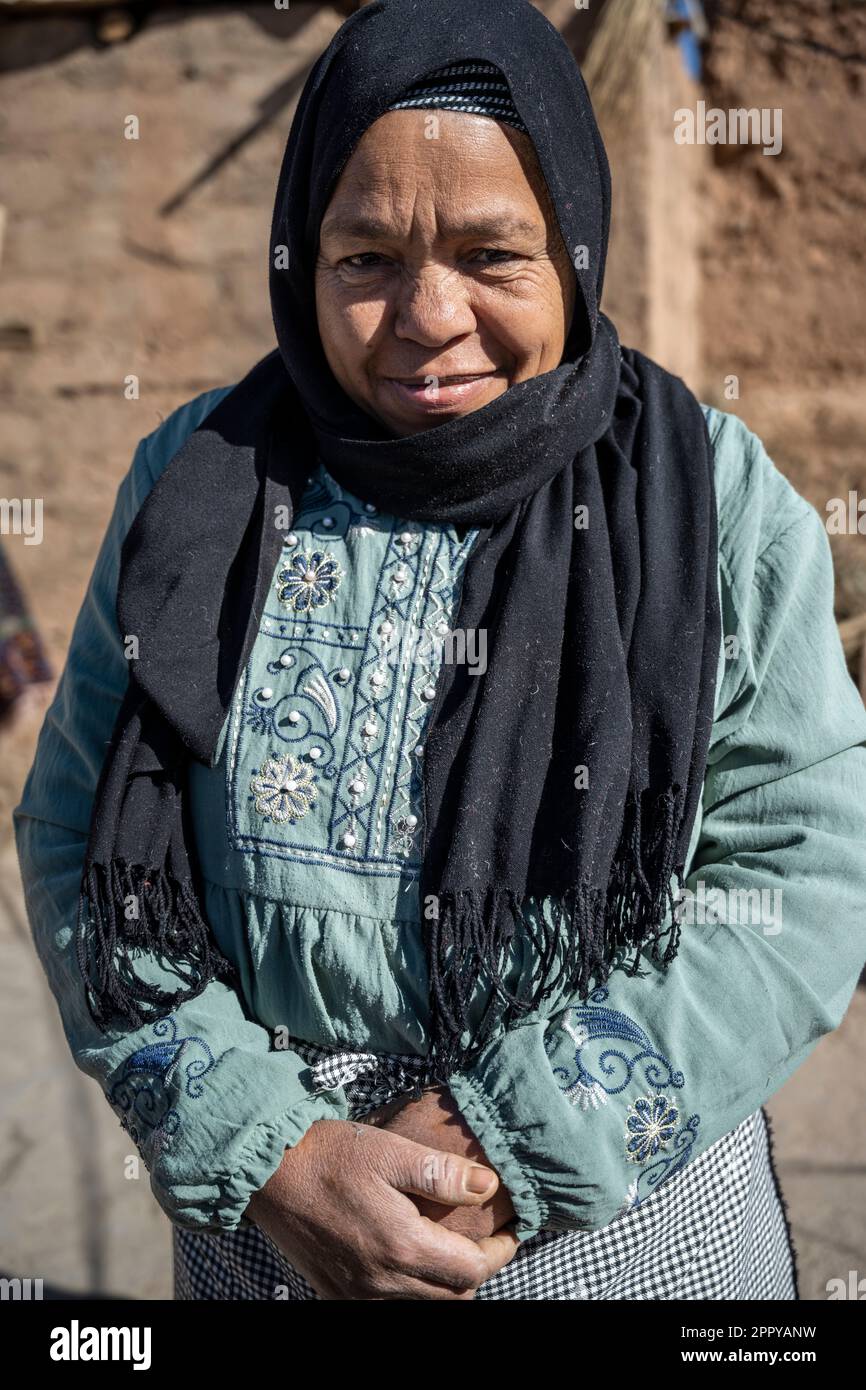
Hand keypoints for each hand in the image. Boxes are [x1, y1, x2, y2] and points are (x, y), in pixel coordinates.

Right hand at [245, 1116, 518, 1299]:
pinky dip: (412, 1291)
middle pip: (452, 1297)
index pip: (471, 1270)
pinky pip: (388, 1306)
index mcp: (402, 1245)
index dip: (500, 1253)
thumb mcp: (391, 1151)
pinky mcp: (336, 1292)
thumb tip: (489, 1186)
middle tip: (489, 1241)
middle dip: (478, 1271)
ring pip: (423, 1306)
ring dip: (446, 1284)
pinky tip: (412, 1260)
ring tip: (454, 1249)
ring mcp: (357, 1293)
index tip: (512, 1232)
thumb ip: (442, 1173)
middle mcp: (382, 1281)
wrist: (267, 1172)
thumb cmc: (330, 1154)